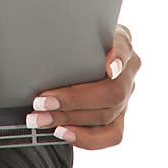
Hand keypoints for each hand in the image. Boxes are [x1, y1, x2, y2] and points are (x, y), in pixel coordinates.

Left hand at [25, 24, 140, 148]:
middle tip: (41, 101)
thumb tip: (43, 35)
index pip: (124, 47)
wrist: (78, 53)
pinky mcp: (119, 118)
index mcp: (120, 42)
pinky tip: (61, 132)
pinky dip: (85, 138)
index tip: (109, 68)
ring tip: (40, 118)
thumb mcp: (73, 29)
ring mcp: (126, 96)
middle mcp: (127, 71)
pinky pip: (111, 135)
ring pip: (107, 115)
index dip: (119, 58)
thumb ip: (69, 32)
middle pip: (112, 91)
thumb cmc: (74, 39)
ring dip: (69, 119)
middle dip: (73, 99)